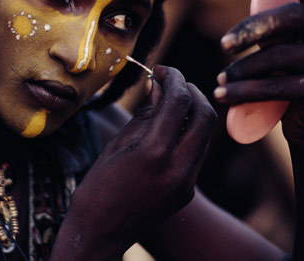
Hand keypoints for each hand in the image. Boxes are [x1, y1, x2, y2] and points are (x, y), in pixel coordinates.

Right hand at [52, 65, 216, 259]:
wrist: (101, 234)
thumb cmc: (98, 186)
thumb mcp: (116, 144)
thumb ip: (144, 113)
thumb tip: (158, 86)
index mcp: (154, 152)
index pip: (179, 101)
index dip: (173, 77)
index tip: (161, 69)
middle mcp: (179, 168)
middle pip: (205, 114)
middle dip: (192, 90)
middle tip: (171, 81)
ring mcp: (187, 182)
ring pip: (205, 132)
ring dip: (193, 109)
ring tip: (170, 99)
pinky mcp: (188, 190)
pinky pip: (198, 150)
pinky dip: (189, 129)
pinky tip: (170, 124)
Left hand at [215, 0, 303, 151]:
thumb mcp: (302, 38)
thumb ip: (295, 4)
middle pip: (293, 16)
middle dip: (252, 28)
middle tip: (223, 45)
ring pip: (279, 55)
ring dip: (241, 68)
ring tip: (220, 79)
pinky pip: (278, 87)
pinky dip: (245, 92)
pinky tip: (222, 95)